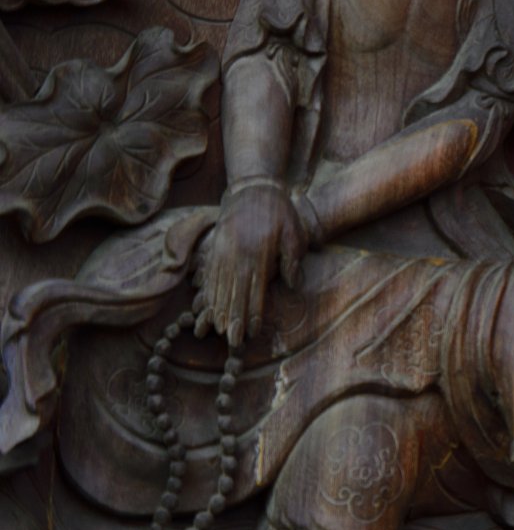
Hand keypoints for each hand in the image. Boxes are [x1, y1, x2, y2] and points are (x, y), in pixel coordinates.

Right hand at [193, 181, 307, 344]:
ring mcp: (223, 251)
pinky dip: (207, 292)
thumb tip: (293, 285)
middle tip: (232, 342)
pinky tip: (205, 306)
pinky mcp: (215, 247)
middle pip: (234, 293)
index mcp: (258, 253)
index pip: (254, 290)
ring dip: (217, 309)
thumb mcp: (294, 232)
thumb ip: (292, 259)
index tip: (251, 332)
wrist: (253, 187)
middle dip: (233, 319)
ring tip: (216, 330)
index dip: (252, 312)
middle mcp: (236, 255)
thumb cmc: (280, 211)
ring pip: (218, 286)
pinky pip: (209, 274)